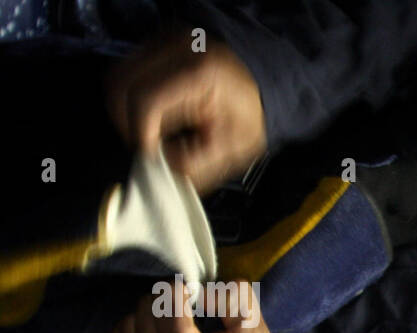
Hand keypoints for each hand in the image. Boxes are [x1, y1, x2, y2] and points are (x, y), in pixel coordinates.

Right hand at [106, 35, 267, 194]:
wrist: (260, 88)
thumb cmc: (249, 115)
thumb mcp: (230, 149)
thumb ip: (192, 164)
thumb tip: (157, 170)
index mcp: (199, 72)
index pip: (145, 100)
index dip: (140, 133)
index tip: (149, 155)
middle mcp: (177, 48)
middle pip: (121, 86)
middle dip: (128, 123)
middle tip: (149, 145)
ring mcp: (164, 41)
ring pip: (118, 79)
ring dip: (127, 111)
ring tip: (154, 131)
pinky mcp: (155, 45)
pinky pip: (127, 74)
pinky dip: (132, 99)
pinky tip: (155, 114)